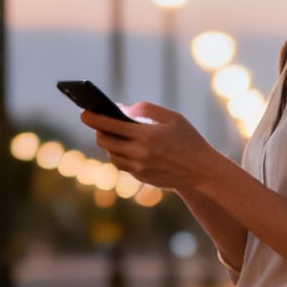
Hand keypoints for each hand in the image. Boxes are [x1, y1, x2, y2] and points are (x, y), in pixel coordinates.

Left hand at [81, 102, 217, 191]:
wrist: (202, 172)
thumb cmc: (188, 140)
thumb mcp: (172, 118)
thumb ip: (146, 110)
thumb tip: (122, 109)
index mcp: (147, 135)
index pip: (111, 125)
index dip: (95, 118)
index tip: (84, 112)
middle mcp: (140, 153)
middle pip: (106, 141)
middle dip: (99, 130)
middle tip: (95, 122)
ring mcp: (139, 168)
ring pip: (111, 155)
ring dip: (107, 144)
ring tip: (106, 133)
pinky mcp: (141, 178)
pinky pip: (121, 165)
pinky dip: (117, 155)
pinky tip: (119, 147)